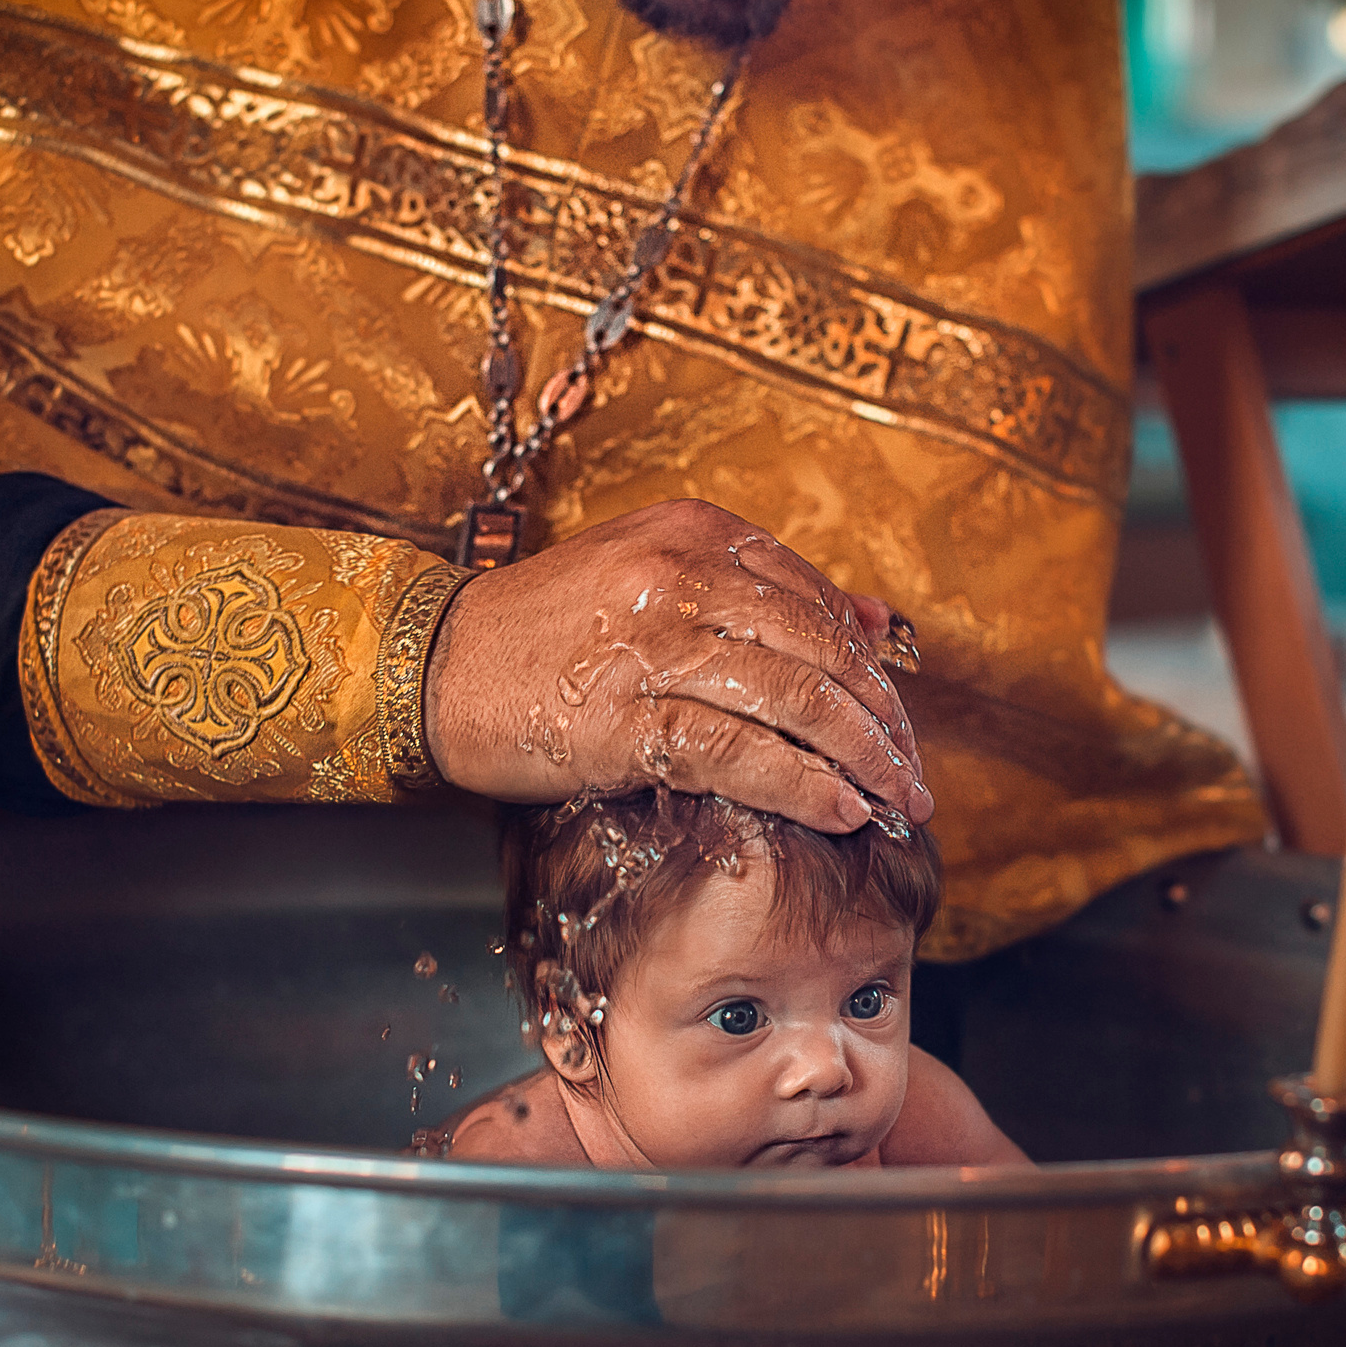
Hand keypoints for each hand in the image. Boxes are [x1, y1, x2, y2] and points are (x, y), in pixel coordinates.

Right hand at [424, 500, 929, 831]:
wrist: (431, 666)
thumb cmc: (542, 633)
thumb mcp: (650, 578)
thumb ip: (756, 592)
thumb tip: (872, 619)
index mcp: (694, 533)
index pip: (815, 599)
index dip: (869, 667)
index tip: (896, 720)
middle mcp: (682, 576)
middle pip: (820, 650)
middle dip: (882, 721)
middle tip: (913, 773)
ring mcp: (655, 646)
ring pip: (795, 701)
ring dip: (860, 761)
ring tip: (895, 802)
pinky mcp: (626, 718)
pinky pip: (742, 755)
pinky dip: (803, 787)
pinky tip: (839, 813)